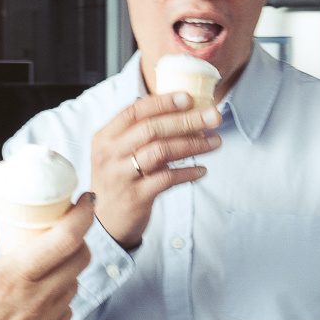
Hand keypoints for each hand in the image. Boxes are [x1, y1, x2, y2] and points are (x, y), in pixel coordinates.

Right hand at [0, 197, 95, 319]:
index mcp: (11, 278)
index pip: (66, 238)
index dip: (83, 215)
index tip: (84, 203)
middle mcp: (35, 301)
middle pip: (81, 258)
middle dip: (76, 238)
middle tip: (58, 232)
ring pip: (74, 283)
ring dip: (64, 269)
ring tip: (38, 268)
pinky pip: (65, 310)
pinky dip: (56, 297)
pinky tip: (32, 299)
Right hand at [90, 93, 223, 250]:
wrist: (106, 222)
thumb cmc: (119, 181)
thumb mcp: (117, 153)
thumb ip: (138, 133)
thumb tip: (179, 110)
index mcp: (105, 138)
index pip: (134, 111)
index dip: (163, 102)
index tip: (189, 97)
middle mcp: (110, 154)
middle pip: (152, 129)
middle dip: (187, 120)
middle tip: (214, 116)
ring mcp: (121, 176)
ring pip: (161, 151)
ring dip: (193, 144)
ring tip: (214, 142)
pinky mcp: (135, 197)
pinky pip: (167, 179)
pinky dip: (188, 172)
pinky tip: (202, 170)